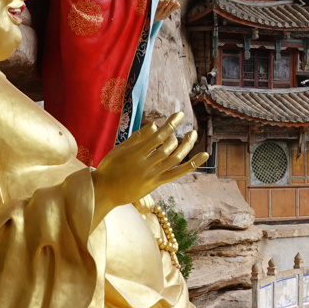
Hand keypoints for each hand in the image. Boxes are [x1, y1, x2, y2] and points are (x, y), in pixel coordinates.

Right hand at [92, 112, 206, 209]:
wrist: (104, 192)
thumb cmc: (109, 167)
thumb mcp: (119, 149)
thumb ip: (138, 137)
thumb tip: (155, 125)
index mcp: (135, 153)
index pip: (158, 136)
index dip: (171, 124)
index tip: (180, 114)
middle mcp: (145, 164)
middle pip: (168, 147)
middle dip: (175, 136)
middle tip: (175, 132)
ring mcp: (152, 176)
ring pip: (175, 158)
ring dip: (187, 145)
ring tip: (193, 134)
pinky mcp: (156, 184)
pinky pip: (178, 173)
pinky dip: (192, 164)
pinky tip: (204, 154)